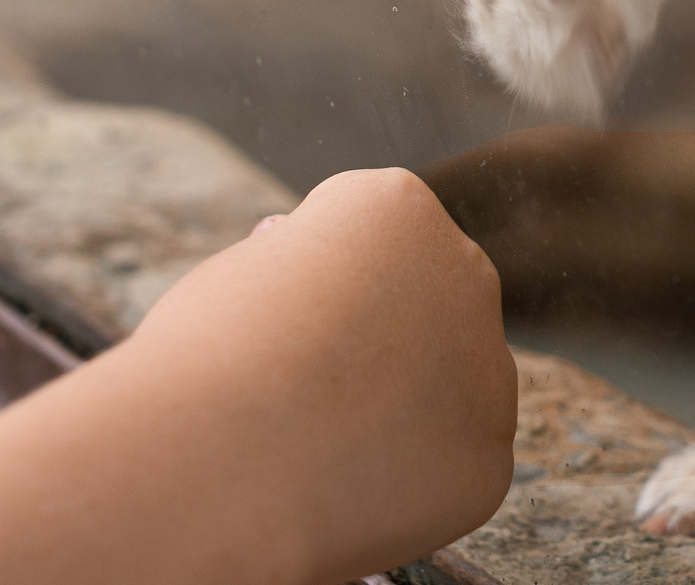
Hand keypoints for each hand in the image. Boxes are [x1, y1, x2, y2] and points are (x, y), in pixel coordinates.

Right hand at [128, 168, 517, 582]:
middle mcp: (464, 271)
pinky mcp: (489, 457)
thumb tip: (296, 247)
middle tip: (295, 391)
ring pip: (447, 388)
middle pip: (422, 304)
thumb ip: (290, 265)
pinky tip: (346, 491)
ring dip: (398, 410)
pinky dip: (404, 483)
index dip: (302, 290)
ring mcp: (488, 367)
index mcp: (397, 204)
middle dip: (373, 341)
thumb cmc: (204, 359)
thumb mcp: (237, 275)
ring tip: (316, 446)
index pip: (364, 241)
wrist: (219, 466)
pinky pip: (447, 466)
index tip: (263, 324)